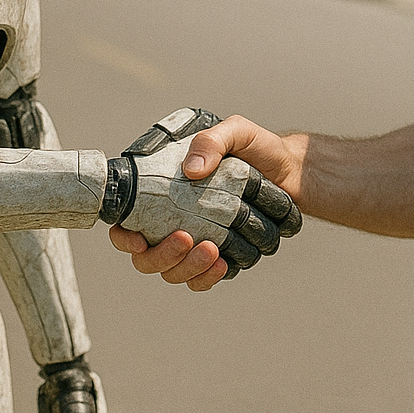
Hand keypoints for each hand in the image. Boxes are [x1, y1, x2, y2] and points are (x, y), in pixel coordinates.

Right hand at [101, 108, 300, 287]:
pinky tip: (223, 265)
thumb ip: (212, 141)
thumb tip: (191, 171)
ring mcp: (192, 243)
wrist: (290, 173)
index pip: (127, 221)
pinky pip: (200, 280)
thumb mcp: (236, 132)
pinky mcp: (215, 258)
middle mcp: (171, 222)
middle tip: (186, 239)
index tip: (138, 239)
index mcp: (163, 193)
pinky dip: (207, 278)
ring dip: (188, 268)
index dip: (123, 237)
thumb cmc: (257, 149)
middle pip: (146, 258)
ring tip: (214, 251)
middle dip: (161, 256)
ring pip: (173, 273)